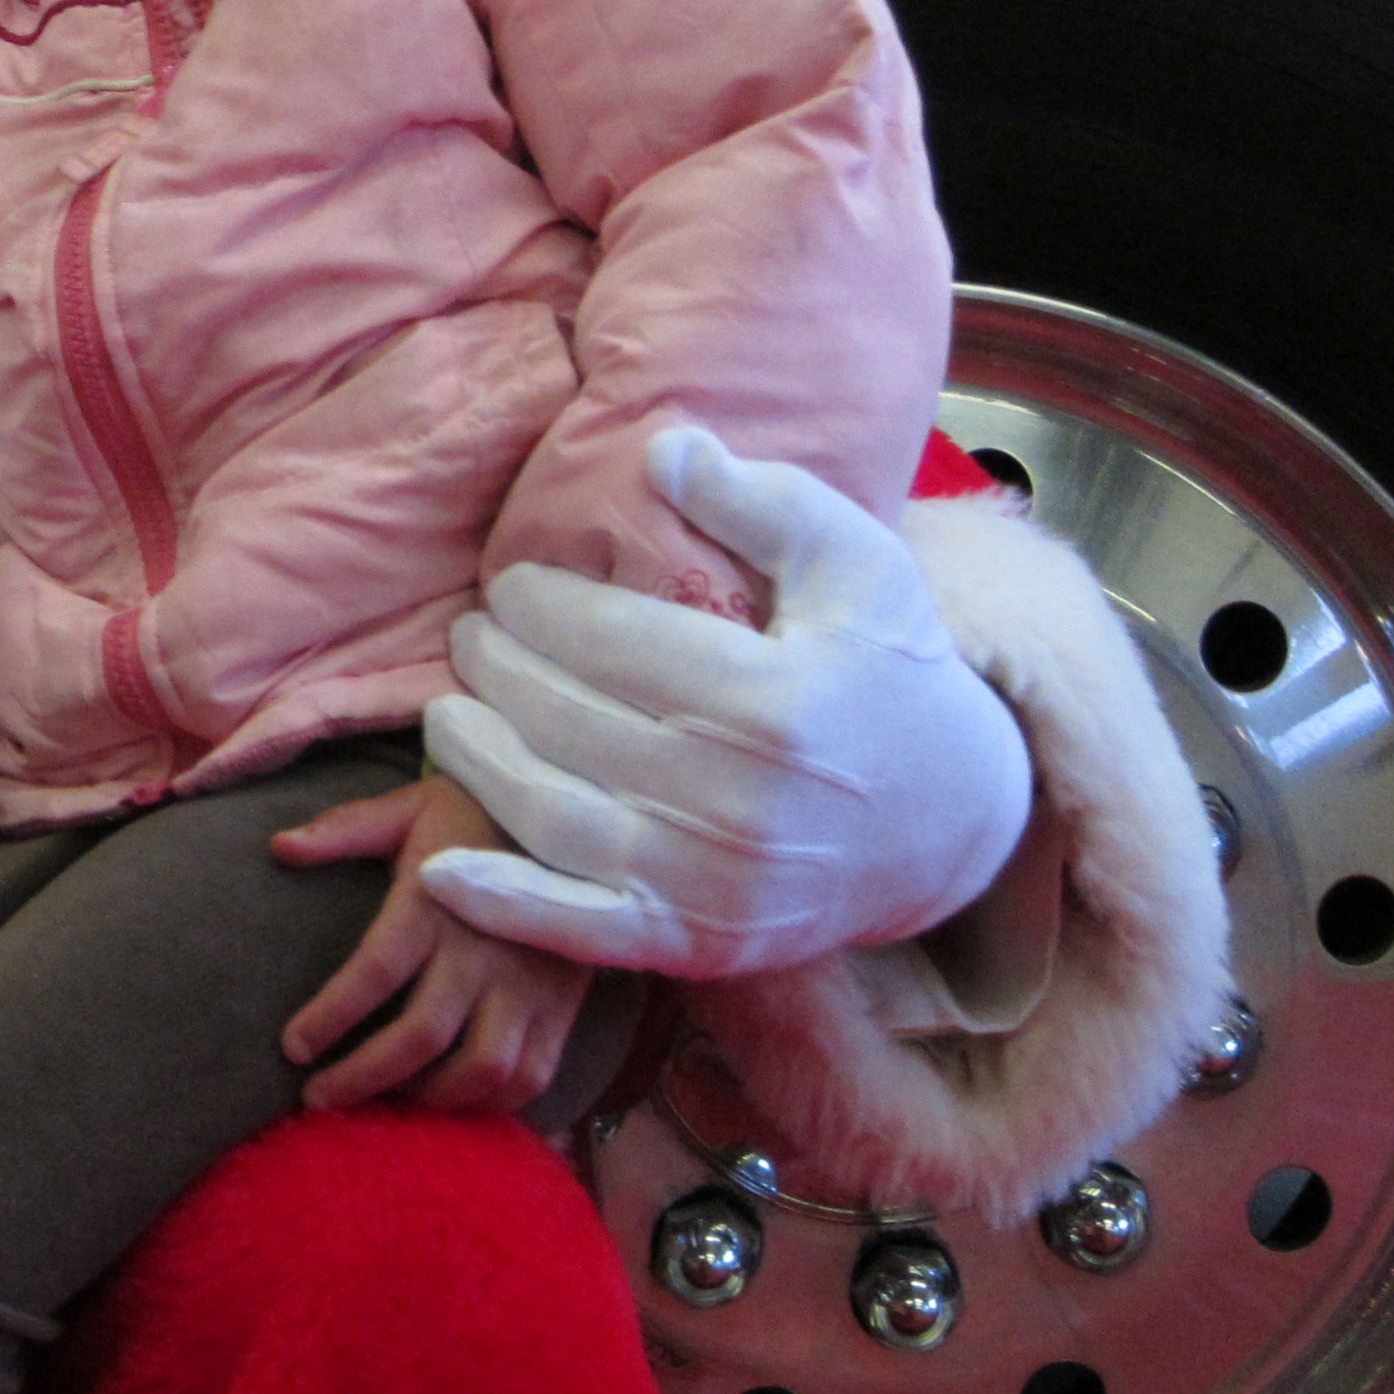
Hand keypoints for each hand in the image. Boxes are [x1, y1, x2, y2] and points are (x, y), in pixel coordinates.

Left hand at [274, 775, 593, 1111]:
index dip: (330, 1017)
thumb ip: (345, 830)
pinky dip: (490, 1104)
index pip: (373, 972)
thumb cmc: (474, 814)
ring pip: (480, 1070)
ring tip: (387, 1100)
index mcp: (434, 903)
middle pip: (420, 1037)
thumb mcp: (407, 808)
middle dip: (363, 1077)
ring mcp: (529, 985)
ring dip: (427, 1098)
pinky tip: (452, 1102)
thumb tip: (280, 847)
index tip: (292, 1048)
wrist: (573, 819)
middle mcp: (482, 952)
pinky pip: (531, 1076)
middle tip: (319, 1099)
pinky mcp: (564, 1006)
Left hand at [417, 426, 1034, 977]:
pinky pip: (580, 929)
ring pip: (551, 813)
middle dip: (498, 669)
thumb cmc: (890, 675)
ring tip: (445, 712)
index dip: (539, 606)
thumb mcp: (858, 568)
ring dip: (477, 759)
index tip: (511, 586)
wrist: (954, 827)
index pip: (610, 641)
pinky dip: (504, 904)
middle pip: (566, 720)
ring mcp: (713, 885)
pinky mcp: (697, 945)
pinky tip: (438, 872)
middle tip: (470, 637)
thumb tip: (662, 448)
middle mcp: (736, 802)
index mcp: (772, 702)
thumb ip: (762, 502)